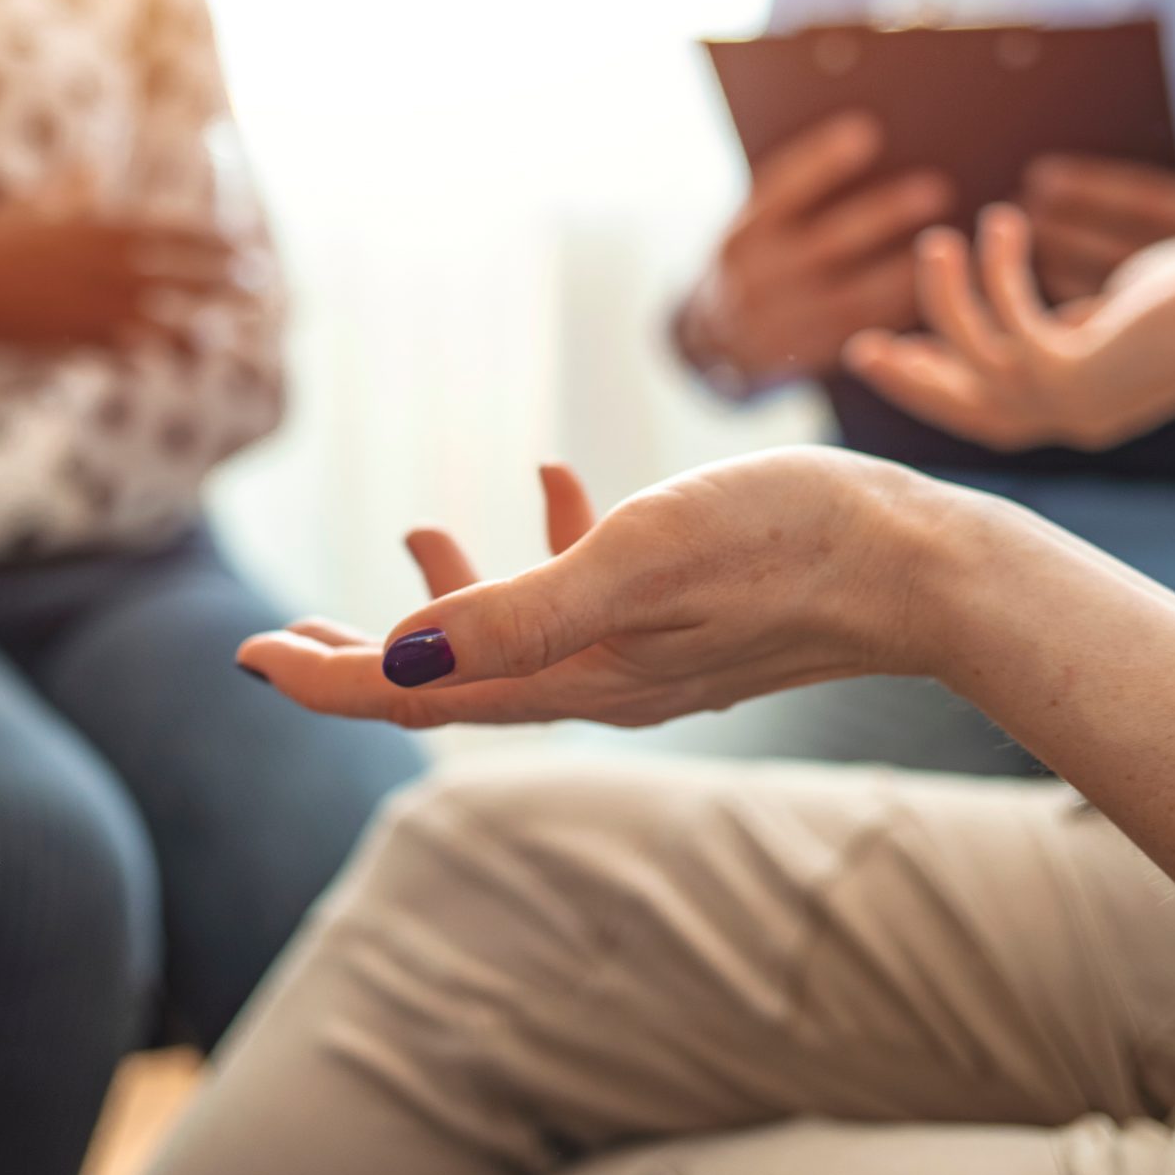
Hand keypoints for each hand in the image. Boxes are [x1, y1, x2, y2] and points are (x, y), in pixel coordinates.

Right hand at [0, 210, 239, 398]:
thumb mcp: (26, 212)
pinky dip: (157, 352)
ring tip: (228, 329)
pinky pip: (128, 349)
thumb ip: (65, 193)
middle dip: (222, 277)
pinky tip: (181, 359)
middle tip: (261, 282)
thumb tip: (89, 166)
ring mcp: (88, 305)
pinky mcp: (74, 341)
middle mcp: (99, 266)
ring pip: (161, 315)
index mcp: (93, 229)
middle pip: (176, 272)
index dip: (210, 237)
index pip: (166, 231)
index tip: (243, 239)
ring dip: (198, 322)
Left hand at [236, 451, 982, 727]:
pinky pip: (591, 594)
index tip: (250, 653)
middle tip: (286, 634)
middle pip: (450, 682)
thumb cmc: (787, 546)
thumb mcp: (641, 559)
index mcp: (573, 675)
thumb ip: (520, 610)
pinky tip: (559, 481)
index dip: (327, 674)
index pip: (417, 693)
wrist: (924, 567)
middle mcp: (600, 681)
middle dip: (364, 656)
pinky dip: (551, 549)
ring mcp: (647, 655)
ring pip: (517, 640)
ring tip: (418, 538)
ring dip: (453, 601)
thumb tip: (401, 656)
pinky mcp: (691, 620)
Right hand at [683, 112, 954, 388]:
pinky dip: (900, 308)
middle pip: (829, 241)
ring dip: (906, 268)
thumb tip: (863, 143)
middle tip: (935, 189)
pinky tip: (933, 285)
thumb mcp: (749, 229)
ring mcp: (785, 321)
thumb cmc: (749, 264)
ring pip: (856, 294)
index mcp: (740, 236)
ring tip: (945, 242)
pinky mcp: (812, 353)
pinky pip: (865, 330)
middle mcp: (759, 278)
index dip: (820, 161)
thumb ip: (790, 199)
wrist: (711, 345)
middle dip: (884, 214)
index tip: (865, 131)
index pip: (779, 189)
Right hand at [839, 204, 1174, 451]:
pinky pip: (1009, 322)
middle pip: (964, 409)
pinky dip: (995, 273)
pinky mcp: (1079, 369)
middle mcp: (1069, 418)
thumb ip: (1076, 324)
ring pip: (976, 363)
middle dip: (910, 380)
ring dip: (946, 302)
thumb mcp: (1121, 315)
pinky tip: (1001, 224)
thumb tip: (1042, 314)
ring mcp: (1073, 401)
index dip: (937, 388)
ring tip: (934, 241)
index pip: (987, 412)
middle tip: (859, 348)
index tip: (898, 355)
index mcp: (1080, 411)